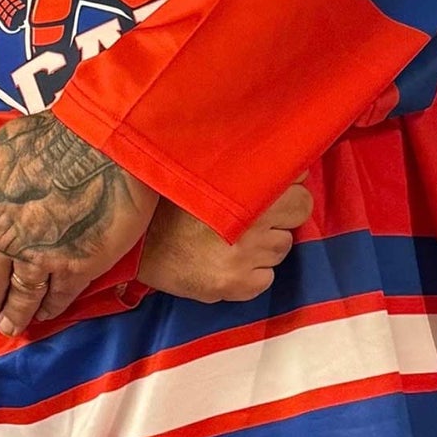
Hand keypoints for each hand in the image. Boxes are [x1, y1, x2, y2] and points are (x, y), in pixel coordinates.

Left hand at [0, 113, 157, 336]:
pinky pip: (58, 296)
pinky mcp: (75, 267)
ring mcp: (40, 256)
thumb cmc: (55, 135)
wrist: (105, 142)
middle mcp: (5, 237)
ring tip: (12, 327)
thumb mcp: (1, 147)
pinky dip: (51, 308)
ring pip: (22, 295)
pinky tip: (48, 313)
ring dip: (16, 314)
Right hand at [138, 178, 312, 302]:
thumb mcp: (199, 172)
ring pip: (284, 245)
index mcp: (243, 185)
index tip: (267, 186)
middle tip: (254, 215)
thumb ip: (236, 163)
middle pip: (301, 208)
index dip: (283, 181)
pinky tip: (226, 263)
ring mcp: (247, 255)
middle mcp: (252, 219)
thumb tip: (275, 150)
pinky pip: (266, 277)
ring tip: (232, 239)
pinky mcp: (239, 285)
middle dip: (284, 211)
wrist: (134, 248)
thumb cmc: (165, 206)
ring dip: (266, 243)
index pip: (296, 176)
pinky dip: (252, 273)